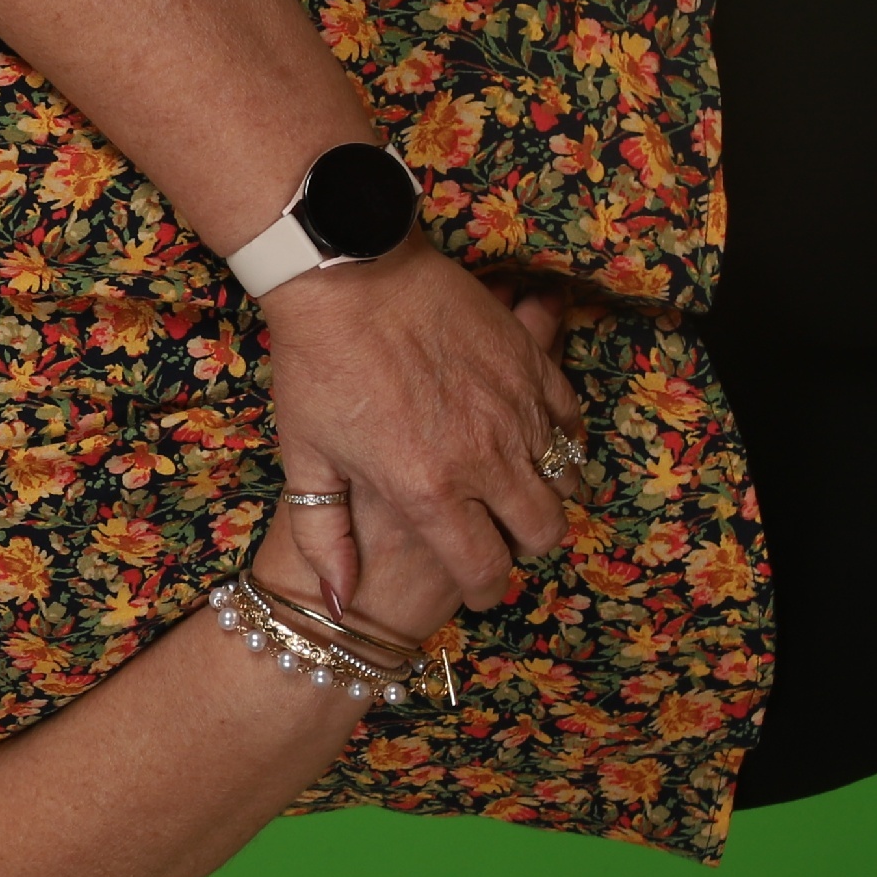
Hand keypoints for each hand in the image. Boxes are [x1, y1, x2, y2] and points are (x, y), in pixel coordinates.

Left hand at [254, 239, 583, 626]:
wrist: (346, 276)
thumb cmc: (316, 368)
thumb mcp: (306, 458)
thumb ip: (324, 537)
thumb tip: (335, 601)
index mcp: (428, 491)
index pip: (484, 569)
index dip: (484, 590)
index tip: (476, 588)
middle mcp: (484, 459)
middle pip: (543, 531)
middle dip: (525, 546)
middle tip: (500, 537)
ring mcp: (516, 410)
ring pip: (566, 479)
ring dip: (547, 494)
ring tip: (517, 490)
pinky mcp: (531, 364)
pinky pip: (571, 419)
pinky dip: (560, 438)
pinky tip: (532, 438)